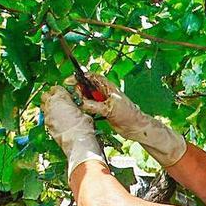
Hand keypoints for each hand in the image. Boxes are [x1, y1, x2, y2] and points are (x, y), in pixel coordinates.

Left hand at [40, 86, 104, 175]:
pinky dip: (51, 116)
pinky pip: (46, 117)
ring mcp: (47, 116)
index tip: (66, 93)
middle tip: (60, 99)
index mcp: (60, 98)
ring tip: (59, 110)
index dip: (61, 90)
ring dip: (50, 106)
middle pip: (45, 95)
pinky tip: (59, 120)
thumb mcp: (84, 113)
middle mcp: (50, 105)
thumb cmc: (83, 127)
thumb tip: (75, 107)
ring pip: (44, 106)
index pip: (56, 88)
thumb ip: (76, 107)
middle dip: (51, 96)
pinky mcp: (46, 125)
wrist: (77, 142)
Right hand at [72, 73, 186, 166]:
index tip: (69, 81)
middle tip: (77, 98)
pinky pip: (88, 105)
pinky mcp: (101, 110)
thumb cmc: (128, 115)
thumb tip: (80, 103)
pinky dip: (84, 107)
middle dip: (79, 90)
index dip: (80, 77)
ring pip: (86, 96)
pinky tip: (82, 110)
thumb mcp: (109, 109)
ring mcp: (102, 101)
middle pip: (86, 86)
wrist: (135, 127)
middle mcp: (104, 92)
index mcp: (108, 87)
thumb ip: (94, 105)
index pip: (91, 77)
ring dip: (81, 99)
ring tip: (80, 105)